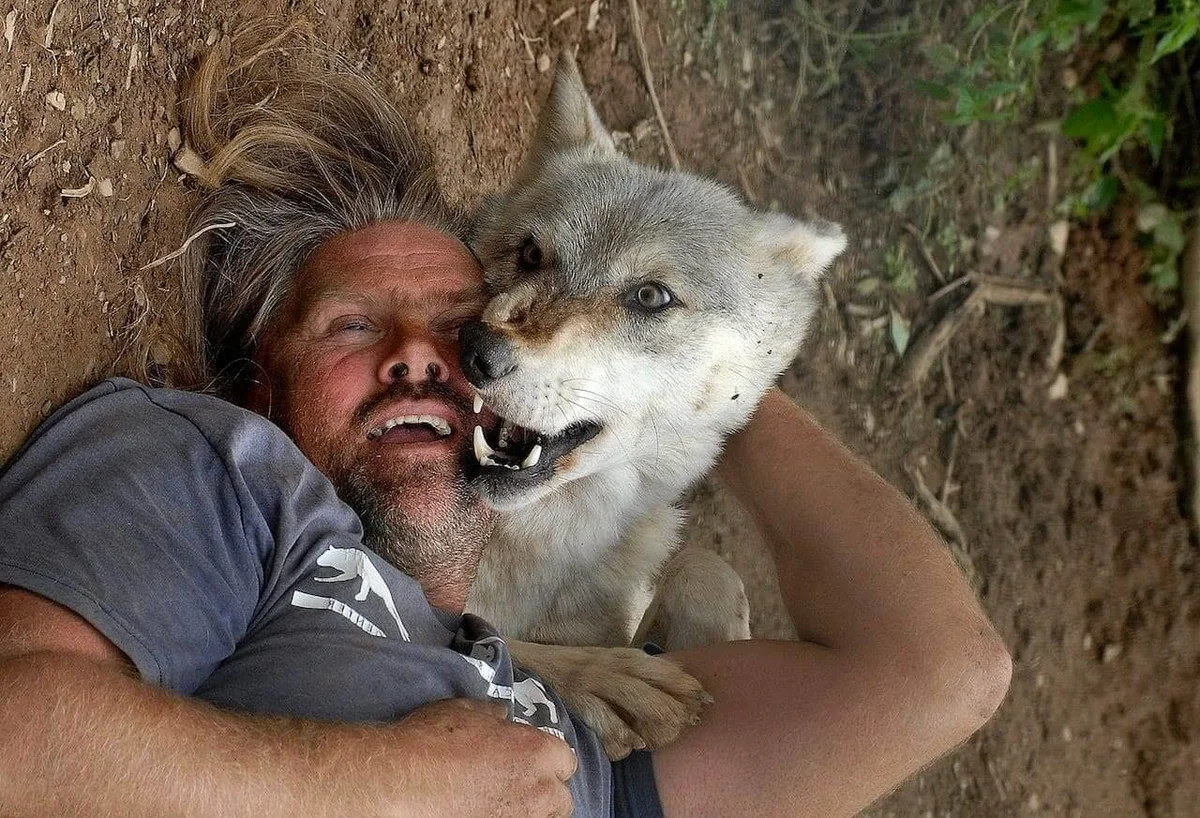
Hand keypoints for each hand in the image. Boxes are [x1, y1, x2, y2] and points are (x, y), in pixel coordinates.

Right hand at [382, 698, 576, 817]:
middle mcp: (537, 791)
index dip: (546, 759)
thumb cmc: (430, 742)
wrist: (400, 782)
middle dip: (544, 791)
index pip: (565, 760)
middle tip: (517, 787)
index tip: (529, 761)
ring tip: (501, 804)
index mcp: (537, 752)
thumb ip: (494, 717)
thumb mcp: (466, 712)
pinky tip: (484, 813)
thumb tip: (502, 717)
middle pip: (560, 798)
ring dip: (529, 811)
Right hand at [510, 641, 712, 760]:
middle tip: (687, 728)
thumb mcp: (612, 665)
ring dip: (656, 724)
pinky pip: (606, 720)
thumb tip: (682, 693)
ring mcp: (596, 681)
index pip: (671, 671)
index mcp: (628, 658)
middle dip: (680, 711)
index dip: (693, 688)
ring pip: (640, 701)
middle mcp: (616, 665)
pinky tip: (629, 746)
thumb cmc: (577, 670)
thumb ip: (641, 677)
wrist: (528, 661)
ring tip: (661, 739)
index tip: (708, 704)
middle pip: (661, 687)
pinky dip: (622, 736)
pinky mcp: (577, 698)